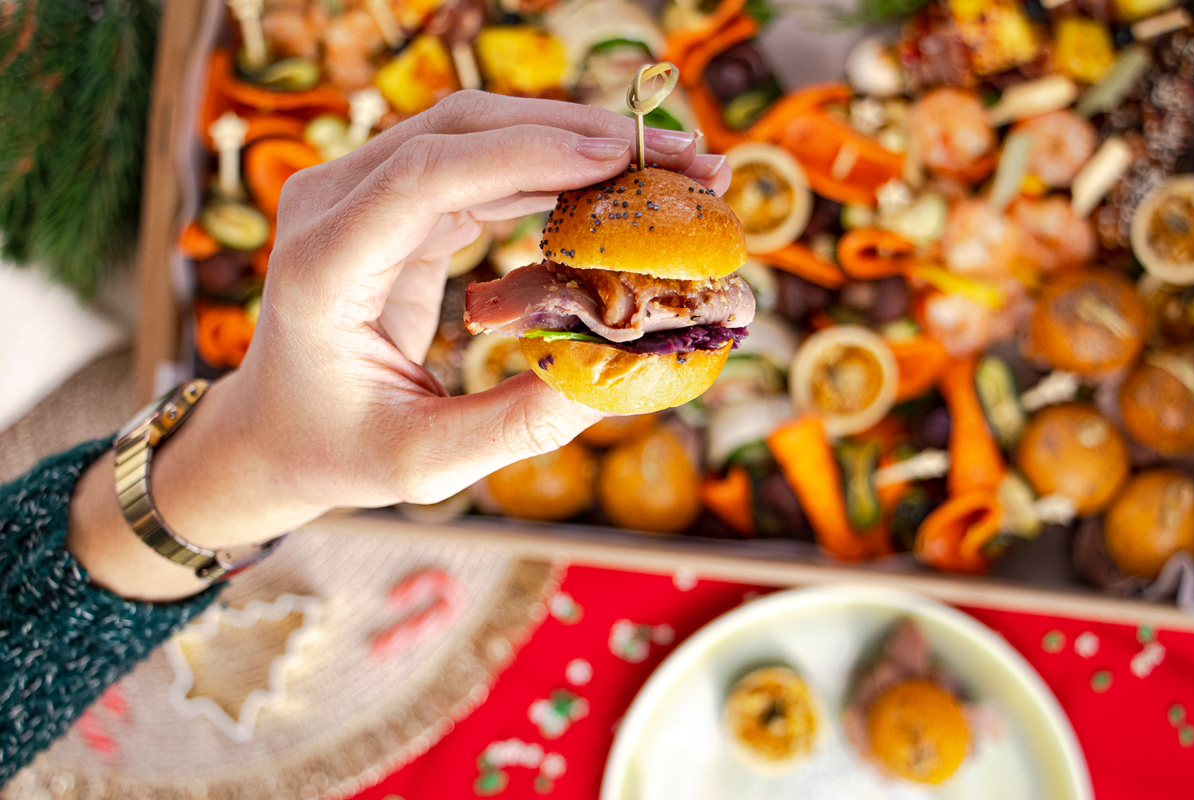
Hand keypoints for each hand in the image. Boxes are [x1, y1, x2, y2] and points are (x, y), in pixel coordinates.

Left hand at [68, 92, 730, 599]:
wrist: (272, 429)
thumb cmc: (339, 450)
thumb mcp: (428, 462)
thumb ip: (522, 422)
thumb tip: (627, 371)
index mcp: (324, 267)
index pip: (425, 176)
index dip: (526, 156)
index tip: (619, 162)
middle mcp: (331, 205)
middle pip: (460, 128)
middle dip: (580, 133)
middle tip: (684, 159)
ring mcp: (356, 189)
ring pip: (476, 128)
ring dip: (577, 138)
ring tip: (673, 167)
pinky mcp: (389, 196)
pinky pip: (478, 159)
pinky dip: (551, 164)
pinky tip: (616, 185)